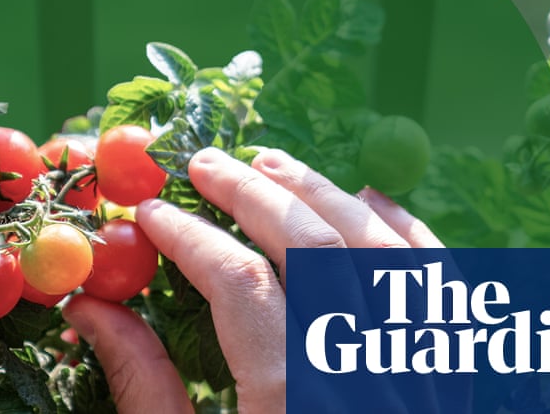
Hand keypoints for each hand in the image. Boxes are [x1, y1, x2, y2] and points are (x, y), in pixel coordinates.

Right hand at [63, 146, 441, 412]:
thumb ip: (146, 390)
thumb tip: (92, 310)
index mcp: (294, 405)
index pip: (238, 284)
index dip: (188, 237)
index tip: (148, 211)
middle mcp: (367, 377)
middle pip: (313, 248)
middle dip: (251, 193)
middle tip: (201, 164)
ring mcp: (422, 375)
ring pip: (381, 251)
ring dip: (322, 193)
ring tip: (269, 161)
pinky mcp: (456, 384)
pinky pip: (444, 287)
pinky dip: (408, 233)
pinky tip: (370, 199)